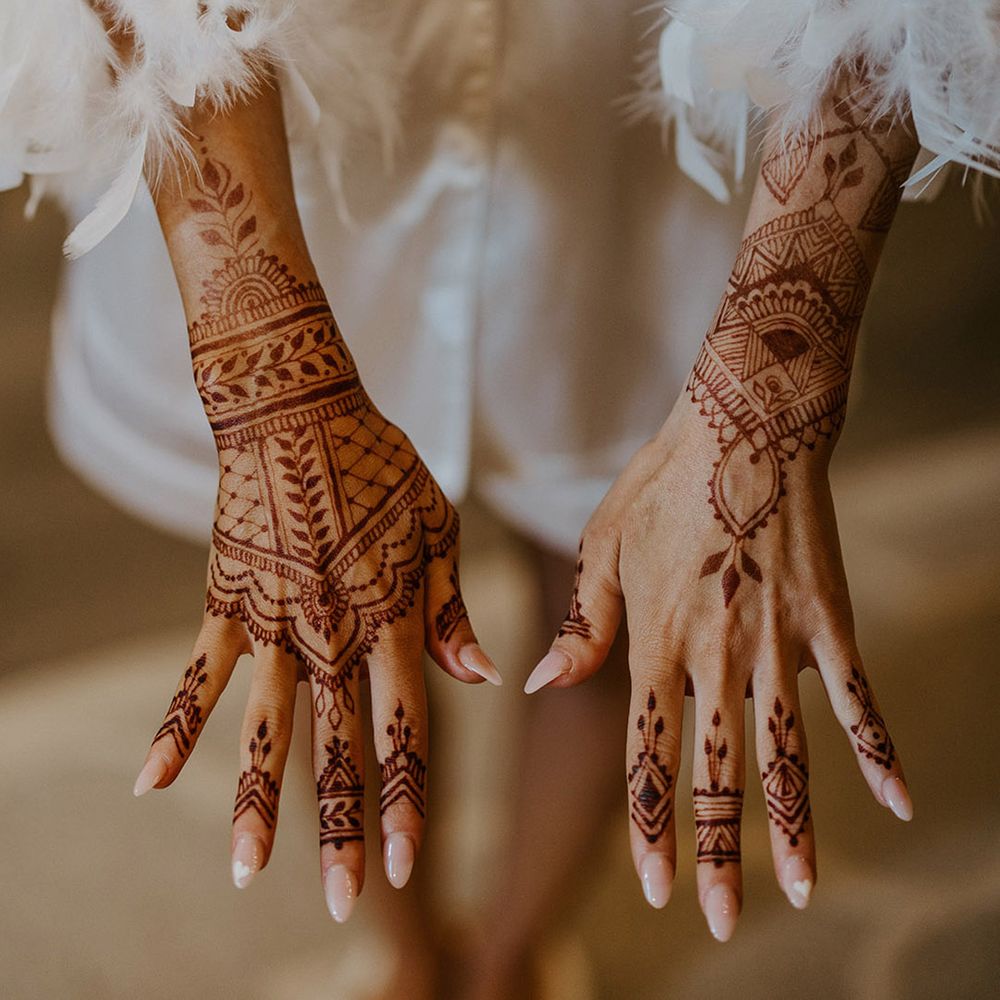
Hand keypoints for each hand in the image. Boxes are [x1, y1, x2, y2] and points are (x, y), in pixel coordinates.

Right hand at [133, 152, 500, 920]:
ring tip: (247, 872)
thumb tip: (484, 679)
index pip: (403, 726)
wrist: (299, 408)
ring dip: (257, 801)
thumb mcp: (438, 527)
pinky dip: (174, 725)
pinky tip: (148, 783)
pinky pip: (198, 672)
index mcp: (392, 615)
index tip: (406, 860)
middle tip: (345, 903)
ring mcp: (273, 617)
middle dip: (344, 826)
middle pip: (337, 744)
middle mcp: (332, 630)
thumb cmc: (380, 465)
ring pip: (265, 725)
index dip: (406, 796)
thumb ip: (452, 609)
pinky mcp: (227, 597)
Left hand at [527, 393, 911, 937]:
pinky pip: (858, 698)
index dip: (652, 827)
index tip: (657, 887)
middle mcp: (715, 655)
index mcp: (655, 641)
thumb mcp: (600, 546)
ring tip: (802, 890)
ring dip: (795, 826)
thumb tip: (540, 684)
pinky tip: (900, 802)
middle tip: (726, 922)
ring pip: (788, 753)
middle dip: (719, 852)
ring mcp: (777, 641)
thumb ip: (581, 624)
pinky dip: (879, 750)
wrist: (742, 423)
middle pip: (717, 773)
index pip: (649, 756)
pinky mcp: (827, 619)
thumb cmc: (660, 482)